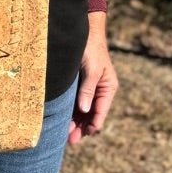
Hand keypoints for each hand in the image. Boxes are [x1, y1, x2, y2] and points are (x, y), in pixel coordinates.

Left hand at [68, 27, 117, 144]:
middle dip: (82, 128)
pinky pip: (77, 103)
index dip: (91, 126)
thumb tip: (84, 110)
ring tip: (65, 135)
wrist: (84, 31)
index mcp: (108, 88)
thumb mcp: (91, 69)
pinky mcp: (80, 85)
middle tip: (69, 140)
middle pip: (91, 115)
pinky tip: (63, 122)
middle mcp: (100, 91)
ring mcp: (89, 89)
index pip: (100, 112)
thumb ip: (87, 89)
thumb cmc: (90, 49)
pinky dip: (71, 113)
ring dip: (75, 123)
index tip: (80, 135)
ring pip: (83, 111)